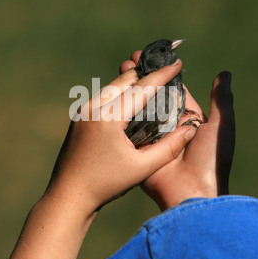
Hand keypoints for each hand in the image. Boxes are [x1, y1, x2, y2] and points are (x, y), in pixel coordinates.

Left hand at [46, 58, 197, 211]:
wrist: (67, 195)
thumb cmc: (105, 185)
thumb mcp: (141, 168)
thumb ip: (168, 148)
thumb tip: (190, 130)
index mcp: (107, 117)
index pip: (141, 89)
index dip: (162, 75)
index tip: (177, 62)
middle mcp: (92, 107)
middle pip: (125, 80)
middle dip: (148, 73)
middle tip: (168, 68)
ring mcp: (83, 110)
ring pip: (113, 86)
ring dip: (134, 82)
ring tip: (155, 81)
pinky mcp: (80, 117)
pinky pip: (104, 96)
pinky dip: (121, 93)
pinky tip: (134, 99)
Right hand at [120, 53, 234, 210]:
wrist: (193, 193)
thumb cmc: (211, 160)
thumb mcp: (221, 126)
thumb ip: (221, 100)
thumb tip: (225, 74)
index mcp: (186, 118)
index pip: (172, 89)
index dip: (161, 73)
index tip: (150, 56)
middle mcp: (168, 125)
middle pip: (152, 97)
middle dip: (142, 78)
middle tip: (129, 59)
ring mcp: (151, 137)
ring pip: (138, 109)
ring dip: (129, 90)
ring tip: (120, 69)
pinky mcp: (138, 149)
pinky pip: (128, 128)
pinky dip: (120, 112)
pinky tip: (111, 95)